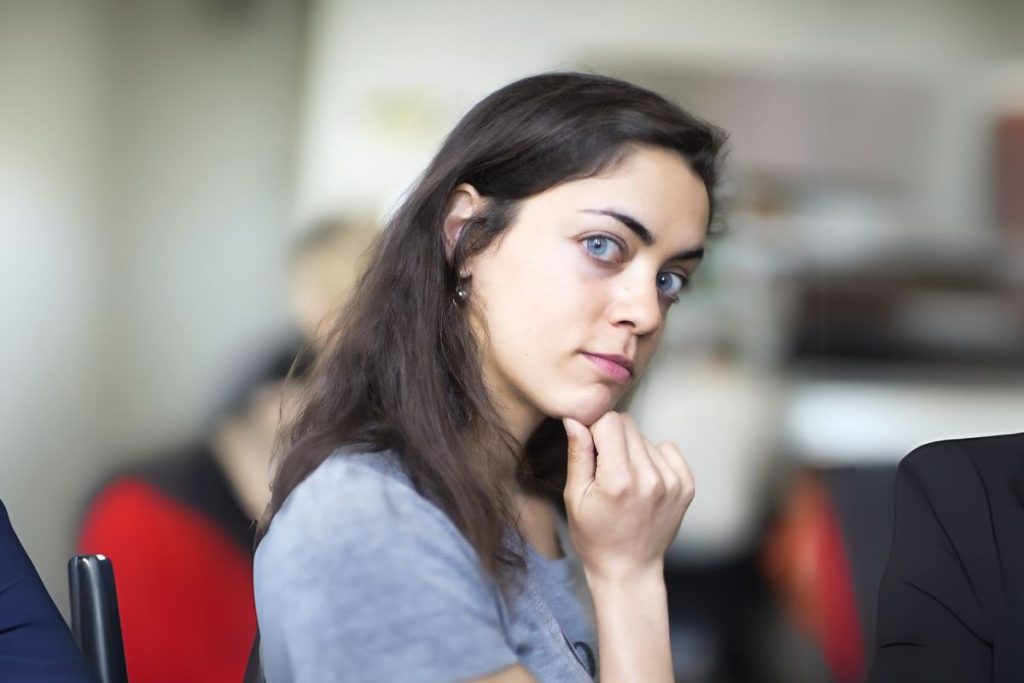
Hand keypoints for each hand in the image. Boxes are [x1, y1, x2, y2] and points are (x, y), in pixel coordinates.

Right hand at [563, 412, 694, 583]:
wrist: (628, 570)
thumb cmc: (595, 537)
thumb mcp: (574, 497)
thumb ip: (578, 454)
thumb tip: (574, 419)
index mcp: (618, 480)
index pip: (609, 421)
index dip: (594, 428)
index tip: (589, 446)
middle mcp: (649, 478)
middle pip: (628, 424)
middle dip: (611, 436)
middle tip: (604, 466)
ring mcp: (672, 482)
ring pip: (645, 437)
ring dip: (632, 449)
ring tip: (624, 479)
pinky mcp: (686, 486)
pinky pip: (667, 449)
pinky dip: (653, 457)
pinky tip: (642, 480)